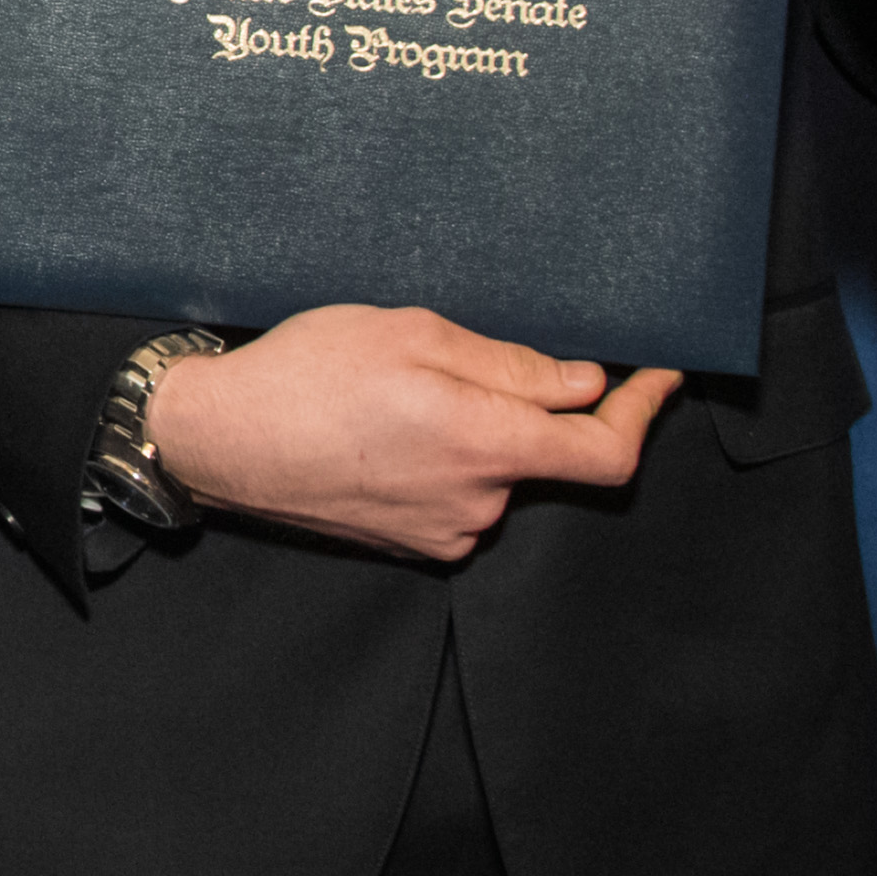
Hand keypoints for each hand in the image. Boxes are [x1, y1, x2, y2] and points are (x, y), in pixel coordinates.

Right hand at [147, 307, 679, 563]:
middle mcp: (476, 501)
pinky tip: (388, 429)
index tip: (658, 377)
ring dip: (478, 430)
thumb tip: (583, 384)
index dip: (646, 414)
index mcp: (484, 442)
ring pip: (499, 472)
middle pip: (545, 454)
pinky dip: (447, 459)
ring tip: (400, 391)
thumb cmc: (304, 373)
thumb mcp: (411, 332)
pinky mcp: (414, 543)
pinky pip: (462, 496)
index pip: (607, 453)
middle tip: (456, 357)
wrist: (218, 439)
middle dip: (526, 403)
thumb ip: (509, 364)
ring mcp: (444, 530)